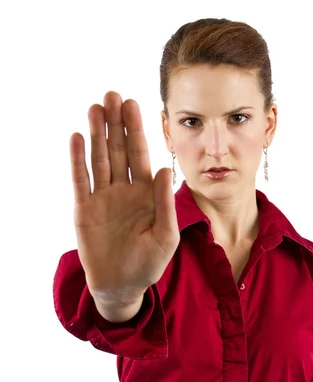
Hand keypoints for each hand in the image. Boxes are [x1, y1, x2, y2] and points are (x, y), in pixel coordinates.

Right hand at [69, 90, 179, 302]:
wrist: (122, 286)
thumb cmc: (148, 264)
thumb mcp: (166, 237)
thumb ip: (166, 205)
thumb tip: (166, 170)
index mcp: (146, 194)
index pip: (141, 156)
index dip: (136, 131)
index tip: (133, 104)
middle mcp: (124, 191)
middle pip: (118, 150)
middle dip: (116, 124)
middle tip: (112, 94)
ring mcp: (103, 198)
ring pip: (99, 159)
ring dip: (97, 134)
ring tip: (95, 108)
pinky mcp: (85, 209)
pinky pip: (81, 180)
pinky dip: (78, 160)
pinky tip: (78, 138)